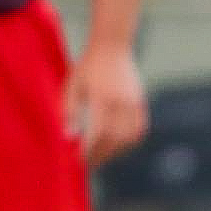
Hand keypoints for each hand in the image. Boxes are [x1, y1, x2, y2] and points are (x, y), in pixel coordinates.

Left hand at [66, 42, 148, 165]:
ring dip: (116, 150)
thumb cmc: (88, 67)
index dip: (90, 151)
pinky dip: (129, 141)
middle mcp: (122, 103)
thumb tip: (69, 136)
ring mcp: (134, 104)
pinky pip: (139, 129)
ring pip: (129, 137)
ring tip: (102, 155)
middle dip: (101, 154)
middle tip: (89, 163)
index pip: (98, 134)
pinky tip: (118, 144)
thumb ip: (70, 112)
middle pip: (114, 139)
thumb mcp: (72, 86)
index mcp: (103, 99)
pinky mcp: (141, 103)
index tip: (80, 161)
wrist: (112, 47)